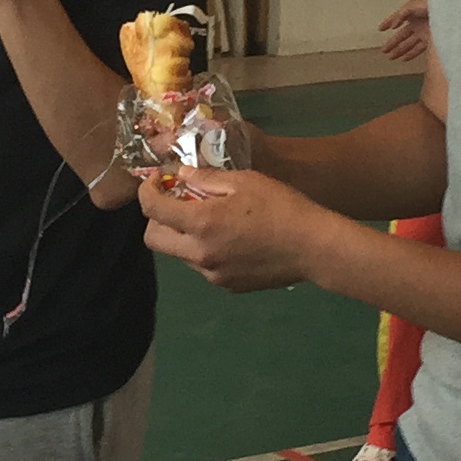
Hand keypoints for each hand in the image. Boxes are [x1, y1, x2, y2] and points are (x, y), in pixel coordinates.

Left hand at [137, 166, 327, 291]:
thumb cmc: (281, 207)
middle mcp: (200, 254)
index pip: (152, 210)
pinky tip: (230, 238)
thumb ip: (206, 178)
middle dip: (158, 218)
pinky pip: (202, 266)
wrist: (313, 247)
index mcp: (201, 224)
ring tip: (211, 219)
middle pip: (154, 239)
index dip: (147, 192)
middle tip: (177, 202)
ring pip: (178, 254)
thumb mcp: (244, 180)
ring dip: (183, 235)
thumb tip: (180, 174)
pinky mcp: (227, 286)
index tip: (156, 182)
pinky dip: (204, 250)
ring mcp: (212, 274)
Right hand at [379, 0, 430, 63]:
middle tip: (384, 50)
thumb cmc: (434, 4)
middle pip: (402, 36)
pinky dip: (411, 54)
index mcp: (412, 14)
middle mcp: (417, 24)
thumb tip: (393, 26)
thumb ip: (400, 15)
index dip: (388, 23)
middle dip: (392, 43)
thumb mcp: (412, 6)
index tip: (380, 29)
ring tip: (391, 57)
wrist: (450, 11)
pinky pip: (419, 48)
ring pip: (408, 44)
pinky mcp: (431, 40)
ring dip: (399, 50)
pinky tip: (404, 58)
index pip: (397, 19)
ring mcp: (424, 32)